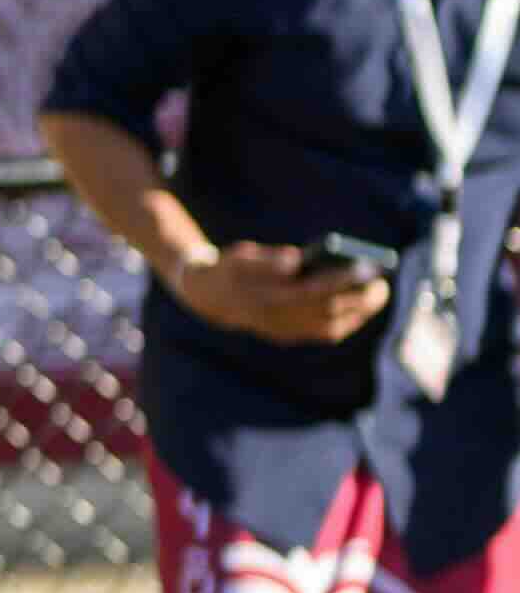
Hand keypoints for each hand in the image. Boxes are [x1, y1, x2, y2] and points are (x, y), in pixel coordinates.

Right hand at [171, 238, 391, 346]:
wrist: (210, 297)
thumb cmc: (232, 268)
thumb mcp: (241, 256)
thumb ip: (266, 260)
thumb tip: (295, 260)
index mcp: (268, 297)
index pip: (314, 290)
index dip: (343, 279)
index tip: (366, 267)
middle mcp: (278, 319)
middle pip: (328, 310)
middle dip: (358, 297)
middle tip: (381, 281)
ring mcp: (284, 331)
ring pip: (330, 326)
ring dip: (358, 312)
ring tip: (378, 294)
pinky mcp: (288, 336)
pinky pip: (324, 333)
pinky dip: (347, 322)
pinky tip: (361, 308)